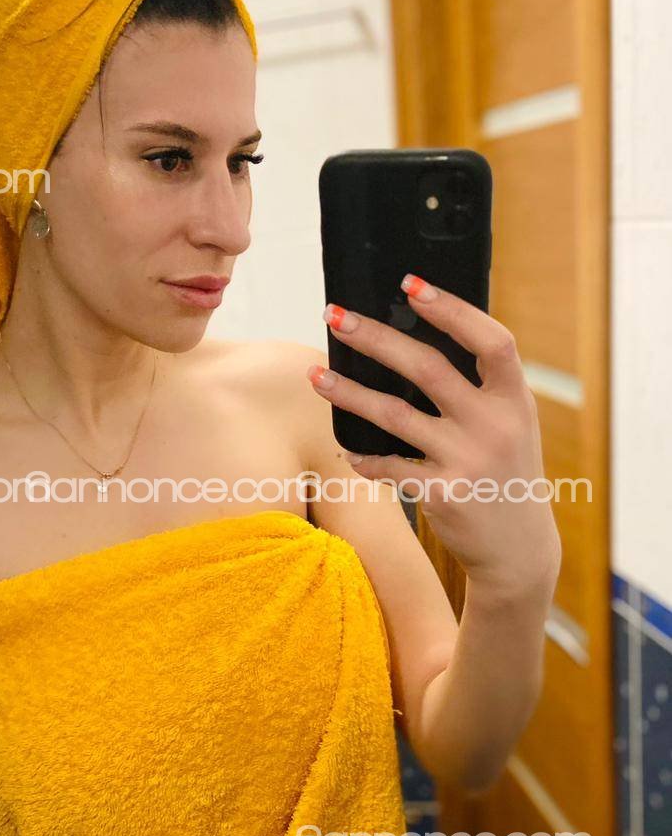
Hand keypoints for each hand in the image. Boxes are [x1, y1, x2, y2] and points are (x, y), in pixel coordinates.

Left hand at [307, 274, 561, 596]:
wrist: (518, 551)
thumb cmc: (504, 475)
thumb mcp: (511, 425)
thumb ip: (479, 389)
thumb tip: (415, 338)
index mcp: (516, 400)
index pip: (491, 340)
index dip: (452, 309)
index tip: (410, 284)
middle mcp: (495, 425)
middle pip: (428, 367)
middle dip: (375, 337)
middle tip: (334, 315)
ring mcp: (468, 460)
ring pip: (394, 414)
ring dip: (348, 392)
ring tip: (315, 376)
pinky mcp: (442, 494)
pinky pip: (388, 466)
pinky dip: (363, 457)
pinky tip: (345, 450)